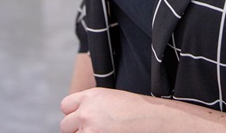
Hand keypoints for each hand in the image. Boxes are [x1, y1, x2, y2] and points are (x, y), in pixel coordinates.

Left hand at [60, 88, 225, 132]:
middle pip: (66, 126)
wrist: (159, 120)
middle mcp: (87, 112)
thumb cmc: (142, 110)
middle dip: (77, 130)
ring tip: (106, 131)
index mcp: (92, 96)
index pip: (66, 106)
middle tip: (95, 131)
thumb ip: (95, 105)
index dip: (74, 114)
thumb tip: (83, 116)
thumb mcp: (115, 99)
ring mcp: (91, 130)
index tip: (83, 121)